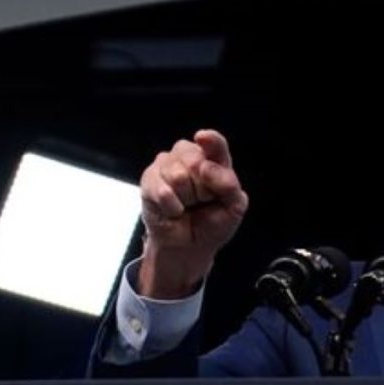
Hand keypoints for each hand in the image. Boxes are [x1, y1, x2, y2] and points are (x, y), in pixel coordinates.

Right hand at [137, 129, 248, 297]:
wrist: (189, 246)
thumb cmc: (213, 223)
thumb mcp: (233, 208)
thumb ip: (229, 185)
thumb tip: (206, 167)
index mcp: (214, 160)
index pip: (214, 143)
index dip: (210, 140)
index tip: (202, 137)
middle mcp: (189, 156)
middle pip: (195, 160)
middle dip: (203, 188)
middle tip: (202, 201)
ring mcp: (167, 165)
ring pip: (178, 175)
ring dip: (186, 199)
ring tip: (187, 205)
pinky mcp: (149, 179)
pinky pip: (162, 190)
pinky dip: (172, 207)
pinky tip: (174, 210)